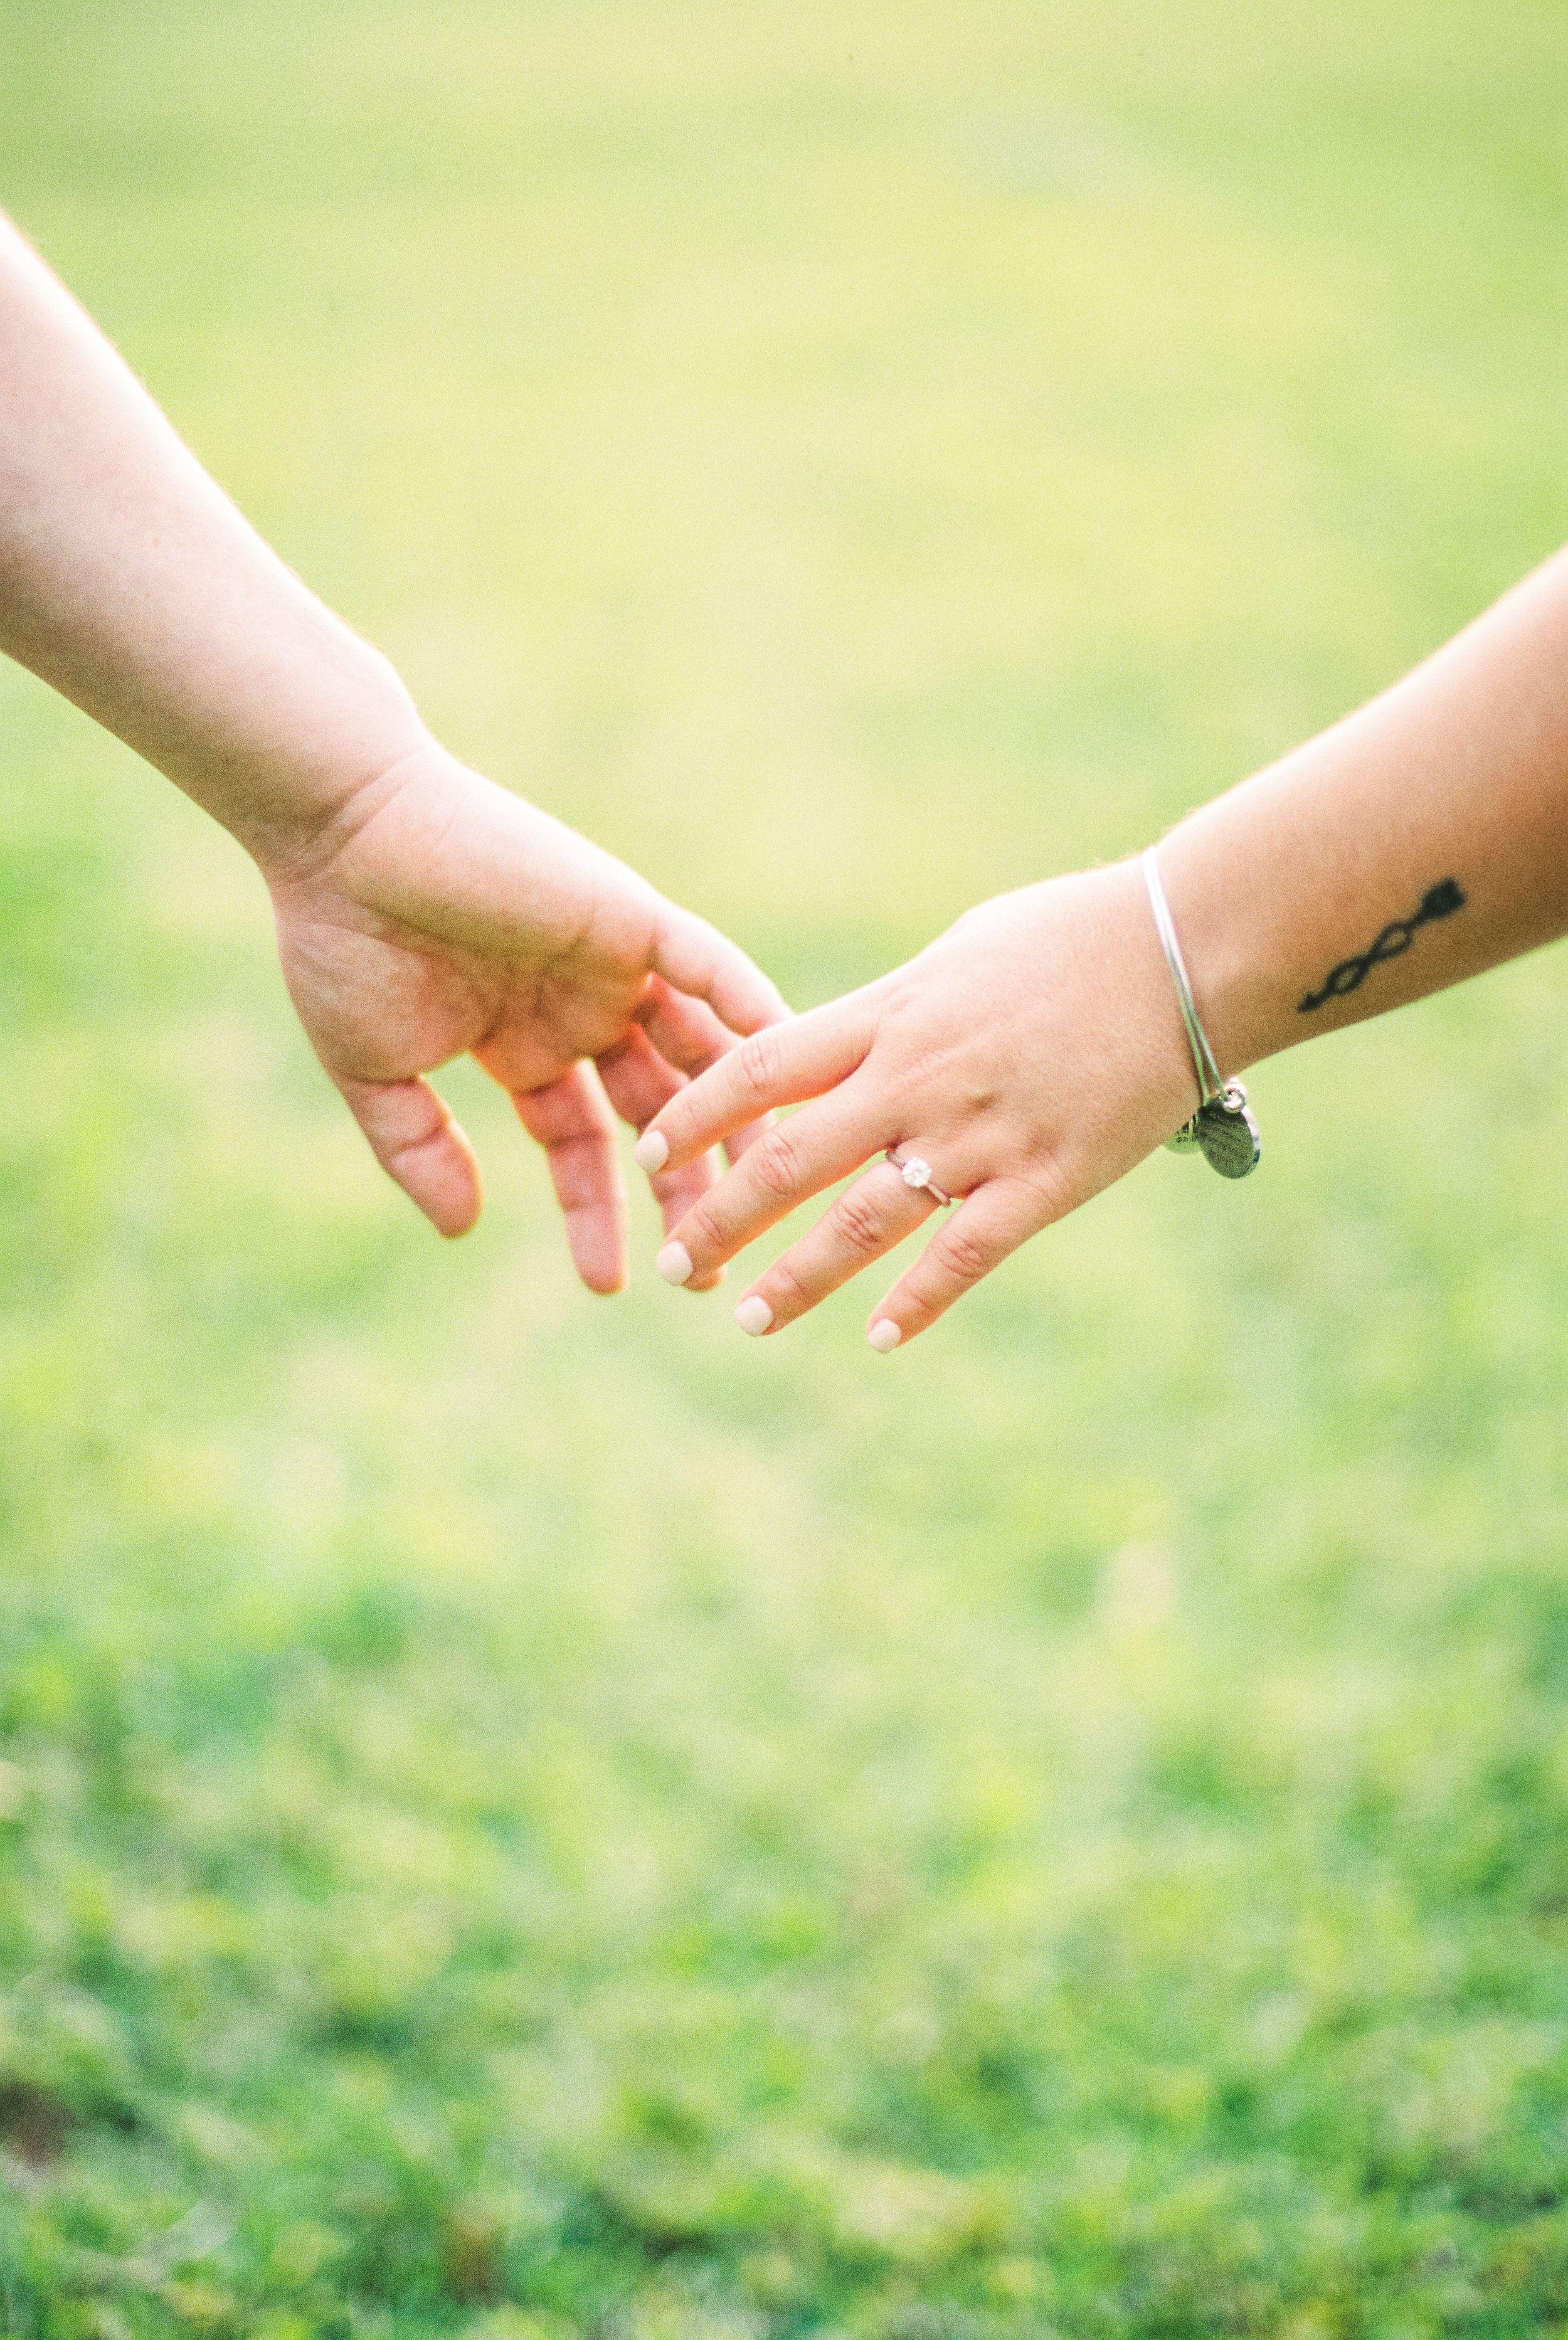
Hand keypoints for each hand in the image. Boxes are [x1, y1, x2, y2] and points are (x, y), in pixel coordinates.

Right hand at [266, 738, 786, 1291]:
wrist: (344, 833)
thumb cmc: (342, 940)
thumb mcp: (374, 1070)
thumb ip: (419, 1151)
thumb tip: (462, 1230)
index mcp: (523, 1043)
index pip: (580, 1146)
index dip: (595, 1215)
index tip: (611, 1284)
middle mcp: (581, 1007)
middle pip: (659, 1112)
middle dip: (688, 1186)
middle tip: (710, 1266)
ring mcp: (612, 963)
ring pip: (700, 1049)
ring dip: (737, 1116)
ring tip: (765, 1189)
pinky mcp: (631, 916)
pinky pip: (710, 967)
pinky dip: (750, 1011)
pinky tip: (783, 1071)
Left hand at [632, 859, 1200, 1346]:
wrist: (1187, 949)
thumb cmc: (1070, 937)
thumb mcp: (955, 954)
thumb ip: (888, 1011)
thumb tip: (836, 1044)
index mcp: (891, 1015)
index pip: (760, 1068)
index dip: (695, 1116)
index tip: (650, 1154)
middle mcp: (919, 1079)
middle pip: (790, 1159)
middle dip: (722, 1218)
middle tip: (676, 1263)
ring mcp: (982, 1136)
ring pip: (863, 1225)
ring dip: (798, 1280)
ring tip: (747, 1318)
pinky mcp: (1046, 1181)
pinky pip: (965, 1256)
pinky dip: (917, 1302)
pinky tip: (879, 1339)